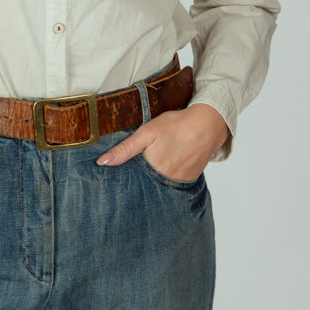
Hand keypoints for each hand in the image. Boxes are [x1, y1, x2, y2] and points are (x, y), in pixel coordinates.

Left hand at [96, 104, 228, 181]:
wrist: (207, 124)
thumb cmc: (176, 125)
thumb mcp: (147, 132)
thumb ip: (125, 149)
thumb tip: (102, 163)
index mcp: (152, 169)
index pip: (132, 181)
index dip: (125, 179)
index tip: (115, 179)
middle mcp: (166, 180)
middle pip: (146, 184)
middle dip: (139, 180)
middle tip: (138, 167)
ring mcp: (179, 182)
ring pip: (160, 184)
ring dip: (154, 179)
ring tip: (153, 166)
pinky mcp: (189, 180)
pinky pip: (173, 183)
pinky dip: (168, 177)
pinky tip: (167, 165)